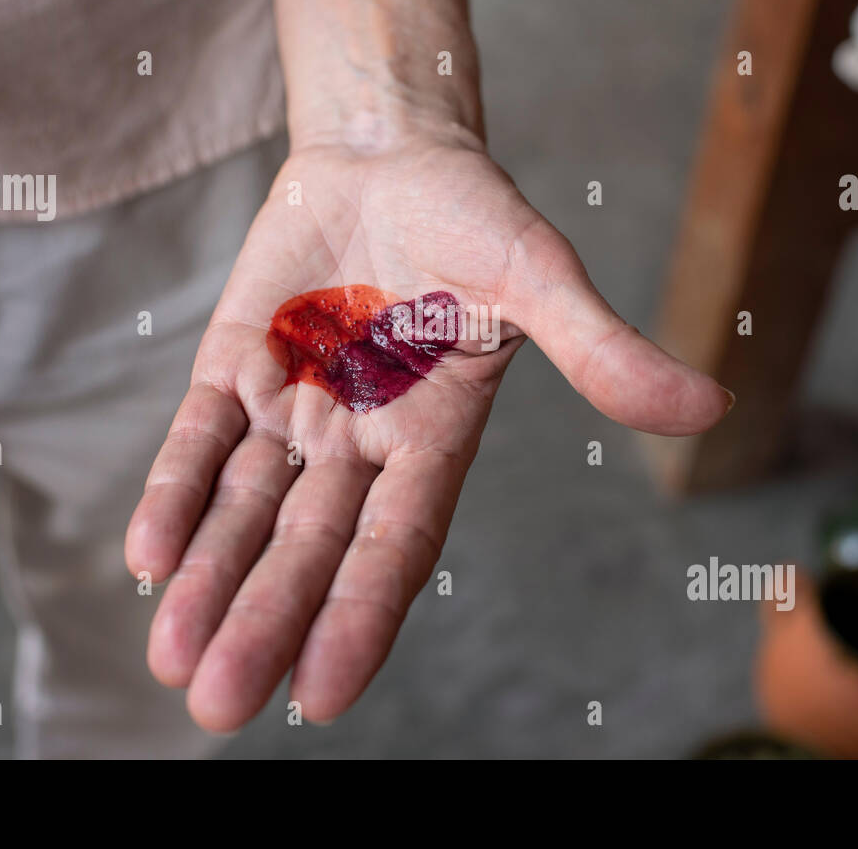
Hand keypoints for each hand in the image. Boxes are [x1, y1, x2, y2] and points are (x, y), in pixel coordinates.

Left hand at [124, 133, 732, 731]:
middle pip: (305, 545)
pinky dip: (175, 489)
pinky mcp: (237, 362)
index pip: (395, 543)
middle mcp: (357, 439)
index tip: (320, 696)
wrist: (389, 151)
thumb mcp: (539, 275)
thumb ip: (600, 347)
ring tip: (171, 658)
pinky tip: (148, 555)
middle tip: (217, 706)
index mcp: (431, 435)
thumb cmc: (473, 214)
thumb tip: (708, 407)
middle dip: (262, 620)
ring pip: (243, 507)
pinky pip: (199, 436)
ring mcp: (293, 405)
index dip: (360, 615)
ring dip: (207, 579)